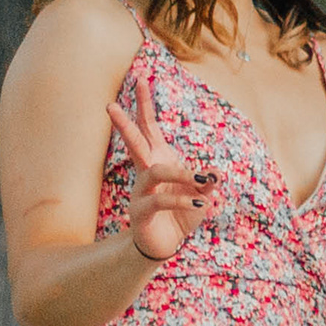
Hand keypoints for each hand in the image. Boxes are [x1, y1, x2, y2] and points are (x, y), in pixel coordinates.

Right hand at [107, 99, 216, 262]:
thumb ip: (208, 183)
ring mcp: (140, 191)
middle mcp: (145, 172)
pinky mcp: (141, 211)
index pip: (149, 128)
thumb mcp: (202, 197)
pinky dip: (182, 199)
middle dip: (125, 123)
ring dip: (181, 173)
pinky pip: (160, 199)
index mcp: (158, 161)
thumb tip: (216, 173)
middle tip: (109, 106)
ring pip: (153, 171)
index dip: (144, 105)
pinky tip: (199, 205)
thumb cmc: (180, 216)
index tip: (141, 79)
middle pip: (133, 142)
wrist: (164, 247)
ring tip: (202, 182)